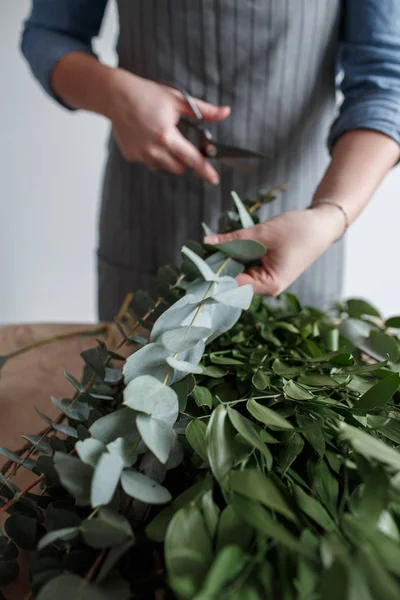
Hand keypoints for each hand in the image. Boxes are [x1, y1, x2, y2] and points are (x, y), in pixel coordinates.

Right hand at [106, 70, 229, 183]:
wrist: (116, 96)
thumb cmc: (147, 95)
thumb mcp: (178, 99)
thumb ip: (204, 110)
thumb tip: (225, 112)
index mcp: (166, 136)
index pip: (192, 159)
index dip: (205, 170)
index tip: (214, 179)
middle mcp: (153, 149)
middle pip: (179, 168)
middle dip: (184, 160)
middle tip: (181, 143)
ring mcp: (141, 155)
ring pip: (163, 166)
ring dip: (168, 158)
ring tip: (160, 136)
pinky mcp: (131, 156)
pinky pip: (149, 162)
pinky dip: (153, 154)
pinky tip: (148, 137)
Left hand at [204, 204, 345, 294]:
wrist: (323, 225)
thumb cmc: (299, 230)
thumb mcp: (264, 233)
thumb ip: (234, 239)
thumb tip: (207, 242)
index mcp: (269, 285)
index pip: (233, 286)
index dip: (212, 278)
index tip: (191, 271)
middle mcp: (267, 287)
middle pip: (233, 282)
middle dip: (214, 269)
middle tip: (191, 259)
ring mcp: (266, 279)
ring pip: (237, 273)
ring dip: (223, 262)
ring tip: (202, 252)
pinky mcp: (266, 269)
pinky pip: (244, 266)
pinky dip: (233, 257)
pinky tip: (218, 248)